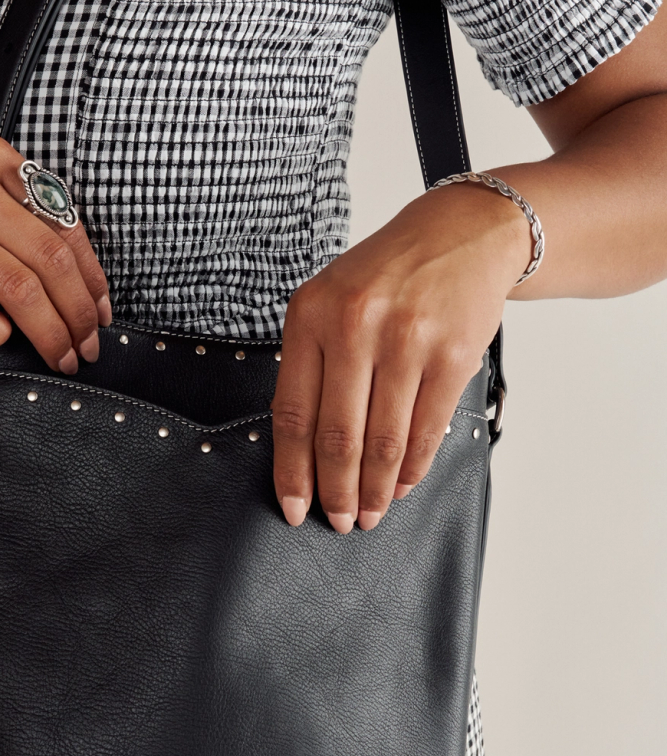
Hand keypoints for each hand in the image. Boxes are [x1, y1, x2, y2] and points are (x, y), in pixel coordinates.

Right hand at [0, 133, 110, 373]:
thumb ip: (21, 209)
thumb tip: (83, 278)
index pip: (64, 224)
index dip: (92, 278)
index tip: (101, 312)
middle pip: (49, 261)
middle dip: (78, 314)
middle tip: (87, 347)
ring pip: (18, 289)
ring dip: (49, 334)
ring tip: (60, 357)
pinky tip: (3, 338)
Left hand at [271, 182, 529, 531]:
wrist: (462, 234)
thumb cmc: (387, 277)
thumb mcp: (331, 302)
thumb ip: (312, 365)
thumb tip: (303, 454)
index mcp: (311, 315)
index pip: (292, 413)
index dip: (292, 471)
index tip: (293, 507)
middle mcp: (355, 324)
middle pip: (338, 436)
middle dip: (336, 491)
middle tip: (337, 521)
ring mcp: (407, 339)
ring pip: (383, 440)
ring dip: (375, 489)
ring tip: (370, 514)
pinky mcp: (453, 354)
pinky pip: (426, 430)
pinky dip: (412, 468)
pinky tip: (402, 485)